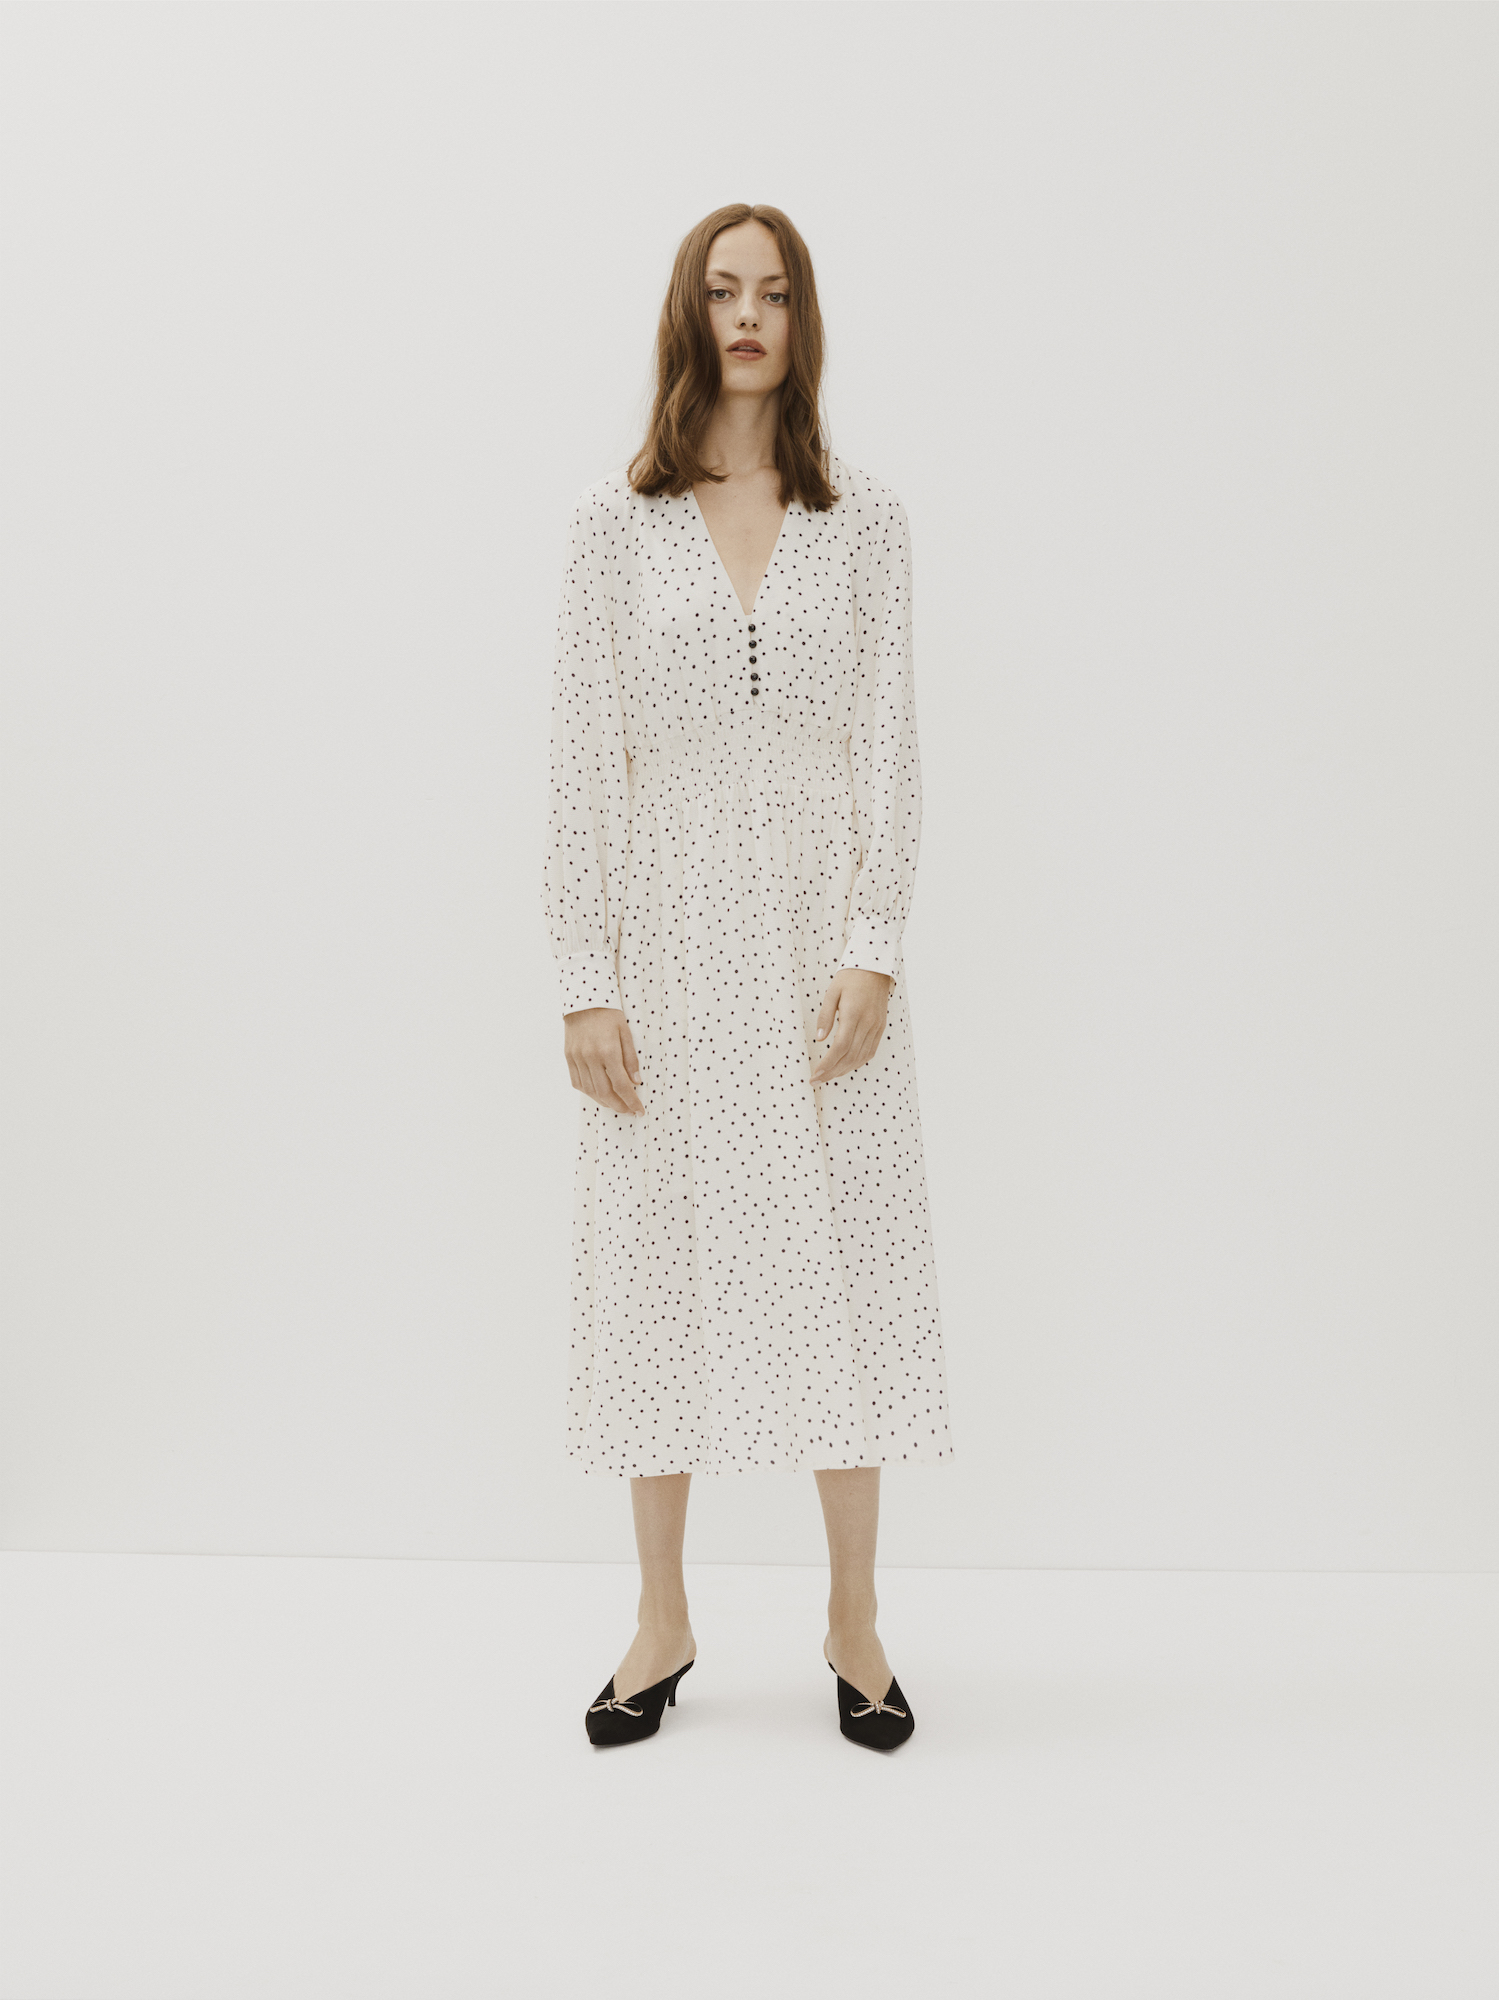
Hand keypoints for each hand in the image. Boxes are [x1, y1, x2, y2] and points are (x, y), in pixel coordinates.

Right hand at [564, 1007, 644, 1113]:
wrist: (583, 1000)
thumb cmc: (608, 1013)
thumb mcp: (625, 1032)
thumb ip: (631, 1058)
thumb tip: (636, 1082)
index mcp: (608, 1051)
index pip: (622, 1085)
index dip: (631, 1101)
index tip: (639, 1110)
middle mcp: (590, 1057)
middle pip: (605, 1092)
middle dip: (619, 1106)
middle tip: (629, 1111)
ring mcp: (577, 1058)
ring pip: (590, 1091)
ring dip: (604, 1102)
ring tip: (616, 1105)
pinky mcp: (568, 1057)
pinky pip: (577, 1082)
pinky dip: (589, 1092)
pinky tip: (599, 1094)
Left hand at [809, 969, 891, 1083]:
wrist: (875, 967)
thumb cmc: (850, 977)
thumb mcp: (832, 992)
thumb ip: (825, 1016)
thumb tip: (820, 1039)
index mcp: (853, 1014)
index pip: (840, 1047)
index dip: (828, 1064)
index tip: (815, 1074)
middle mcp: (868, 1023)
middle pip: (850, 1056)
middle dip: (833, 1072)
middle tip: (817, 1080)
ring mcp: (876, 1026)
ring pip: (861, 1056)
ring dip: (845, 1070)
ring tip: (829, 1076)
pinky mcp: (881, 1027)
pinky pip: (871, 1051)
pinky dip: (858, 1062)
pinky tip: (847, 1066)